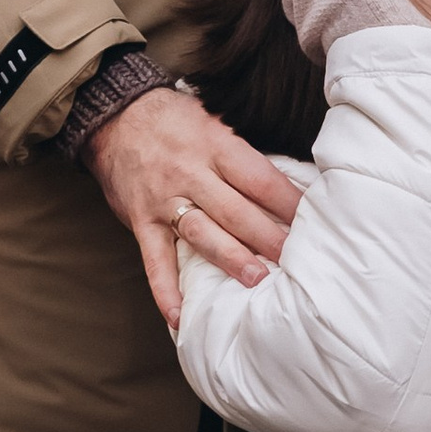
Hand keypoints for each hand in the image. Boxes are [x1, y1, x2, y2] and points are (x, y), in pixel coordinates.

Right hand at [85, 85, 300, 328]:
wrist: (116, 115)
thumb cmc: (176, 121)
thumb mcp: (215, 122)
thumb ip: (243, 155)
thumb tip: (290, 186)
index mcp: (216, 146)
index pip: (260, 180)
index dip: (289, 204)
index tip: (314, 224)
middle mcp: (191, 174)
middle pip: (235, 210)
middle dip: (267, 237)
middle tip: (296, 261)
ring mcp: (164, 200)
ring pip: (201, 233)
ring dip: (229, 258)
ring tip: (255, 280)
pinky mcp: (140, 221)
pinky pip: (154, 260)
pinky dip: (165, 290)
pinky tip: (179, 316)